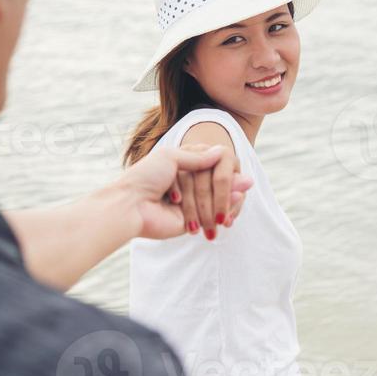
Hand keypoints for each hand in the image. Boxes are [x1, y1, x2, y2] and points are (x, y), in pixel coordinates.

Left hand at [118, 144, 252, 240]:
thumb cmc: (146, 176)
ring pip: (217, 202)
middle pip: (216, 185)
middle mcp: (186, 187)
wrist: (131, 204)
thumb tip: (223, 152)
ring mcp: (189, 205)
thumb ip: (199, 157)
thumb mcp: (172, 157)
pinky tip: (234, 208)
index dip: (224, 168)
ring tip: (241, 197)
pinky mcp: (190, 223)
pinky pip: (212, 218)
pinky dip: (225, 213)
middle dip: (229, 187)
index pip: (210, 167)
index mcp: (181, 168)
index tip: (233, 165)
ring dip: (229, 201)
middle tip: (246, 184)